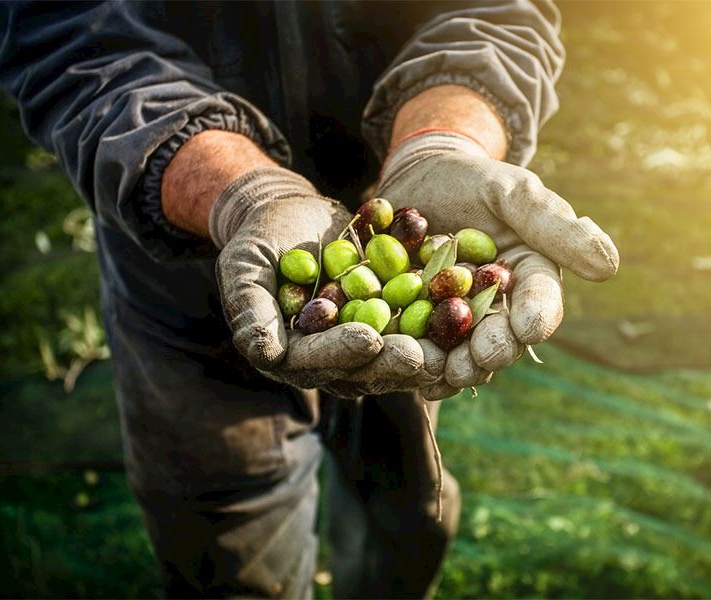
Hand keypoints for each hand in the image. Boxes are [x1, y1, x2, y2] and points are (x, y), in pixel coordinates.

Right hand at [212, 166, 439, 396]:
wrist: (292, 214)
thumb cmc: (260, 238)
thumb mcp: (245, 266)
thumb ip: (250, 308)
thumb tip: (265, 354)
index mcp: (290, 353)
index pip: (315, 361)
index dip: (341, 352)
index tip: (368, 340)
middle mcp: (329, 357)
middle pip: (363, 368)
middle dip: (392, 362)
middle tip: (422, 355)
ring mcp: (362, 341)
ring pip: (395, 354)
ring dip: (425, 352)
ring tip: (452, 346)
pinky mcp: (389, 322)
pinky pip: (415, 325)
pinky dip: (439, 322)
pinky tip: (465, 313)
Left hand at [376, 131, 618, 398]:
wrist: (420, 179)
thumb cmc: (473, 180)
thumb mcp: (512, 192)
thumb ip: (553, 225)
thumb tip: (608, 266)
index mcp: (530, 277)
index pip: (541, 302)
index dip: (536, 317)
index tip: (528, 328)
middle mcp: (498, 307)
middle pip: (501, 338)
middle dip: (492, 352)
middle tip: (479, 360)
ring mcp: (456, 319)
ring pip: (460, 352)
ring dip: (452, 366)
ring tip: (438, 372)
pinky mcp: (418, 322)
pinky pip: (419, 346)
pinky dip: (413, 359)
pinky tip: (404, 367)